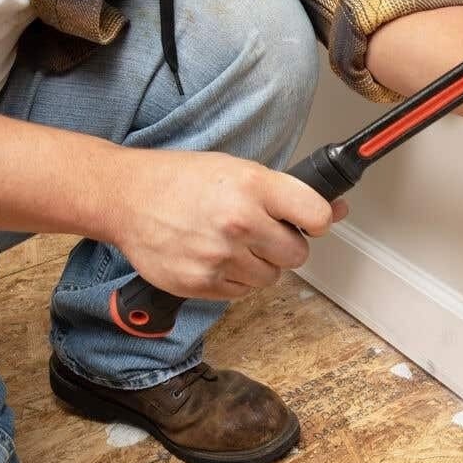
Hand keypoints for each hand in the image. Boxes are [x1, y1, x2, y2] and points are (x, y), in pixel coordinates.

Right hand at [110, 149, 347, 299]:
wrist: (125, 197)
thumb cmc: (182, 179)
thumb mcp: (239, 170)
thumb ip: (287, 192)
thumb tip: (337, 210)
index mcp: (253, 186)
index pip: (316, 216)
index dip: (318, 220)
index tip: (310, 220)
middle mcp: (239, 222)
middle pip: (297, 254)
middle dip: (285, 246)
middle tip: (262, 233)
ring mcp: (219, 256)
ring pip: (271, 278)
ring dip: (260, 265)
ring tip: (232, 243)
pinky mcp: (201, 283)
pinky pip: (242, 292)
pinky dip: (235, 279)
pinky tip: (215, 257)